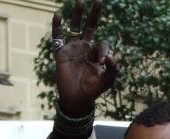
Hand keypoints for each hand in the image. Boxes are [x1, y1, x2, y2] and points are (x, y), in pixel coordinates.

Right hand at [52, 0, 116, 116]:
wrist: (77, 99)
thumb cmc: (93, 90)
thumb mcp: (107, 81)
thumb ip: (113, 69)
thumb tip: (110, 57)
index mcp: (97, 54)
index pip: (102, 44)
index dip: (103, 50)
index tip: (103, 61)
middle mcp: (85, 48)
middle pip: (90, 27)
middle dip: (94, 15)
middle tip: (99, 0)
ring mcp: (72, 48)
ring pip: (75, 27)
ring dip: (78, 14)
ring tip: (81, 1)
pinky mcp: (61, 52)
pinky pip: (57, 37)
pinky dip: (57, 26)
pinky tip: (58, 15)